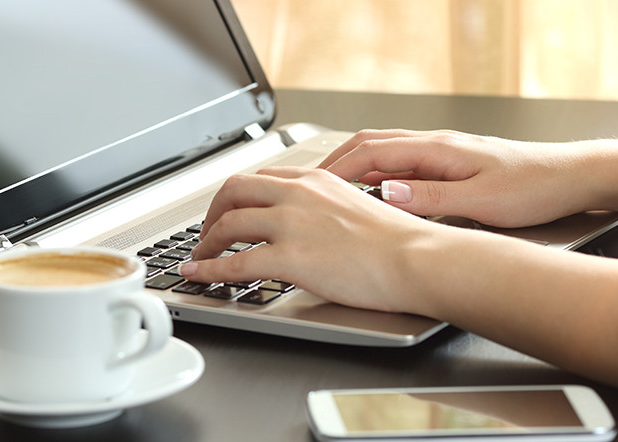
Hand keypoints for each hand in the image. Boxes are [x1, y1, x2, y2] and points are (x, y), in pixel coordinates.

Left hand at [182, 166, 444, 312]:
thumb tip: (314, 228)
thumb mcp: (359, 208)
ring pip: (228, 223)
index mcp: (317, 180)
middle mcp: (299, 194)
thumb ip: (328, 210)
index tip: (231, 210)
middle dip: (213, 212)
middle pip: (234, 190)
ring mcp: (292, 224)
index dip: (237, 196)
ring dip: (206, 242)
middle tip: (208, 232)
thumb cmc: (401, 244)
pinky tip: (200, 276)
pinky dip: (209, 269)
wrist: (416, 259)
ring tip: (200, 258)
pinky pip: (234, 262)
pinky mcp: (290, 257)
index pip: (262, 178)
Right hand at [319, 129, 594, 227]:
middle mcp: (438, 144)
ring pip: (387, 151)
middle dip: (336, 162)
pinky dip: (379, 172)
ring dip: (356, 165)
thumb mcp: (481, 201)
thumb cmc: (534, 186)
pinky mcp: (454, 163)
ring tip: (333, 187)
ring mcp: (445, 151)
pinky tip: (377, 190)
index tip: (310, 184)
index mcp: (439, 149)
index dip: (336, 168)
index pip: (372, 152)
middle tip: (309, 183)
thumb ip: (431, 198)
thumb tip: (386, 193)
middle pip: (372, 144)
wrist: (572, 176)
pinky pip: (404, 161)